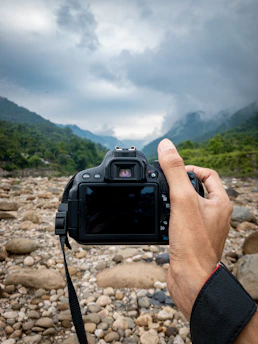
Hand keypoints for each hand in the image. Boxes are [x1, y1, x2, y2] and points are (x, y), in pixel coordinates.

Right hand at [158, 138, 232, 320]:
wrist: (190, 279)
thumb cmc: (193, 243)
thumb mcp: (182, 199)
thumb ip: (175, 171)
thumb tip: (166, 145)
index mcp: (219, 202)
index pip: (208, 175)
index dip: (191, 168)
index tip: (174, 170)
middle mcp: (214, 214)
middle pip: (196, 189)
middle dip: (179, 184)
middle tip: (164, 184)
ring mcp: (202, 227)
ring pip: (187, 205)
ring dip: (173, 200)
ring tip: (160, 200)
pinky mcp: (190, 239)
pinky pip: (180, 220)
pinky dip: (169, 216)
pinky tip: (159, 218)